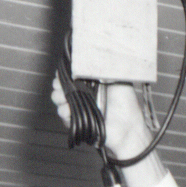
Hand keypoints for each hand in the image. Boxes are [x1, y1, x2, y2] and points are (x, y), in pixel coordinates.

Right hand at [50, 77, 166, 186]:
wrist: (127, 127)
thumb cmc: (127, 103)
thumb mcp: (118, 79)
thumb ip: (104, 68)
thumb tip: (91, 58)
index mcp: (92, 82)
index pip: (72, 74)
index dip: (65, 73)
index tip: (63, 72)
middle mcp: (84, 94)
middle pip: (62, 86)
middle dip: (58, 85)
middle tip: (60, 86)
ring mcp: (80, 108)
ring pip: (59, 101)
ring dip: (58, 98)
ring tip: (64, 99)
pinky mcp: (78, 121)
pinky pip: (64, 117)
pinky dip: (64, 113)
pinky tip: (69, 111)